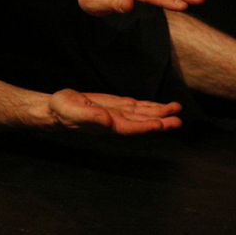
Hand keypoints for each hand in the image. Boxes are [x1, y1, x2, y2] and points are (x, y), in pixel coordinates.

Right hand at [49, 89, 183, 134]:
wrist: (57, 108)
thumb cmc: (62, 110)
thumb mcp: (72, 111)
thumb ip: (90, 116)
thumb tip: (108, 120)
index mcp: (107, 126)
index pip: (131, 128)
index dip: (146, 127)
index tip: (161, 124)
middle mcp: (117, 122)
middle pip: (142, 123)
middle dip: (161, 122)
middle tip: (179, 120)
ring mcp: (118, 114)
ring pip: (143, 114)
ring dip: (160, 113)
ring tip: (176, 109)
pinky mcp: (117, 105)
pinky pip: (137, 107)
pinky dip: (150, 106)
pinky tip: (161, 106)